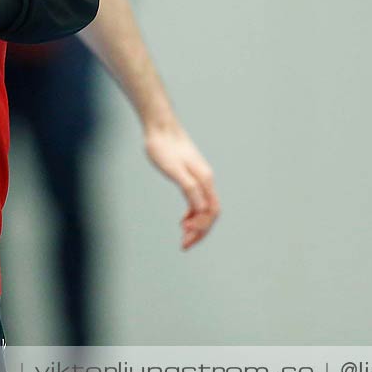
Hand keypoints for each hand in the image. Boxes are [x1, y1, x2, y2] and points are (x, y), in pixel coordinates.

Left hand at [142, 120, 219, 248]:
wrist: (159, 126)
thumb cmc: (163, 147)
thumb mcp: (175, 170)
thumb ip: (189, 189)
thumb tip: (201, 210)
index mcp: (204, 180)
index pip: (211, 212)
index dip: (201, 227)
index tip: (184, 235)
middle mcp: (206, 180)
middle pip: (210, 213)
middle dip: (200, 231)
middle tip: (184, 246)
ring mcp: (199, 178)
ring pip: (204, 208)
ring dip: (196, 225)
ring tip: (183, 237)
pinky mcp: (191, 175)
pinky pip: (197, 201)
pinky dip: (193, 214)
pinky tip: (184, 220)